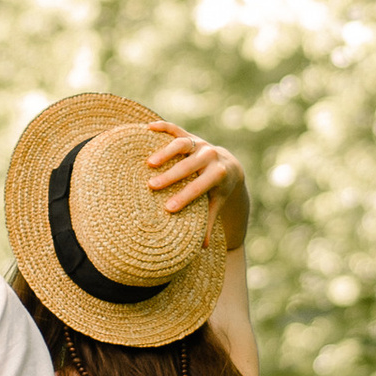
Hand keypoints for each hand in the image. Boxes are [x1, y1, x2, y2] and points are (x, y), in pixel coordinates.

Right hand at [145, 123, 248, 248]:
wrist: (229, 165)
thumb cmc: (217, 190)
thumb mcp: (216, 204)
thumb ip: (208, 223)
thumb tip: (201, 248)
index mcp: (218, 174)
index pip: (200, 186)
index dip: (185, 197)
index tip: (169, 208)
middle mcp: (210, 156)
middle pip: (190, 165)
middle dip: (171, 176)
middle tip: (152, 186)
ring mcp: (199, 144)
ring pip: (183, 144)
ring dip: (165, 153)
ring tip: (149, 164)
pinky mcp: (189, 136)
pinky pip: (176, 129)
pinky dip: (163, 127)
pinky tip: (147, 128)